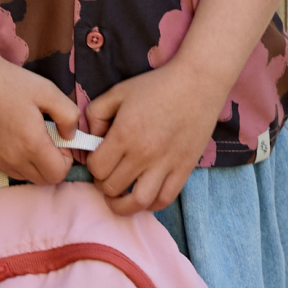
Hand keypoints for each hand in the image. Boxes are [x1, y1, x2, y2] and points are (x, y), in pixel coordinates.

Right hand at [0, 46, 80, 184]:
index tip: (59, 141)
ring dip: (31, 163)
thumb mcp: (48, 91)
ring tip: (25, 135)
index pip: (58, 174)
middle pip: (42, 179)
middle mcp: (11, 159)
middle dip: (50, 164)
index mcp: (31, 145)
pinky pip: (3, 168)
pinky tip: (5, 134)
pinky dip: (11, 159)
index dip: (65, 160)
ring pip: (22, 176)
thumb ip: (69, 116)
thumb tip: (71, 136)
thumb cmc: (9, 81)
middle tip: (45, 138)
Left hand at [84, 59, 221, 214]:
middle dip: (104, 184)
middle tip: (107, 175)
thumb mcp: (118, 92)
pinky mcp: (184, 169)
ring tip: (119, 198)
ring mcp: (166, 164)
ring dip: (123, 205)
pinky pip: (165, 199)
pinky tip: (144, 196)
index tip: (98, 159)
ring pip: (138, 202)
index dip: (92, 166)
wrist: (198, 82)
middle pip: (112, 187)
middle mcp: (144, 153)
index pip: (97, 168)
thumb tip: (89, 139)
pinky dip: (151, 205)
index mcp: (124, 134)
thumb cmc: (156, 86)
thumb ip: (95, 114)